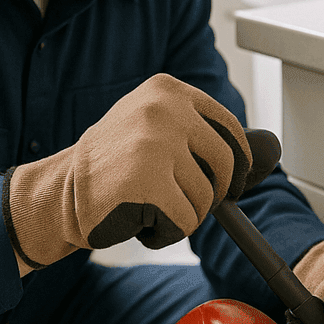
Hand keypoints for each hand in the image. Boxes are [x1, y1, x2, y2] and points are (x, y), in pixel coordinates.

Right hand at [4, 74, 250, 268]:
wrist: (59, 192)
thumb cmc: (112, 166)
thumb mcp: (153, 129)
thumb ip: (197, 134)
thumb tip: (264, 157)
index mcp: (167, 91)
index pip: (228, 127)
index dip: (237, 161)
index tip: (232, 181)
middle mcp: (163, 110)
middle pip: (225, 162)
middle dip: (214, 192)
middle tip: (188, 204)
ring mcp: (155, 143)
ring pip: (206, 197)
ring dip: (184, 215)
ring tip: (149, 207)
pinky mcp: (148, 180)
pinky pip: (186, 220)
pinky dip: (168, 233)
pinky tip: (141, 222)